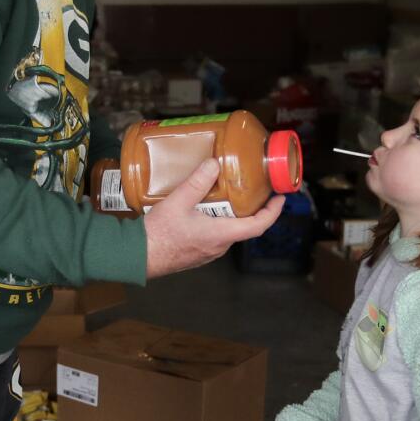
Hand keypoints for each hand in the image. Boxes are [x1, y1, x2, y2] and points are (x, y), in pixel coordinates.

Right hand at [143, 159, 285, 278]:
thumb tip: (214, 164)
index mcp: (221, 234)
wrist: (139, 256)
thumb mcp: (179, 202)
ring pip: (229, 231)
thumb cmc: (158, 234)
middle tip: (252, 189)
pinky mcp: (198, 252)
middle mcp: (219, 246)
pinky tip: (205, 209)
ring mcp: (209, 252)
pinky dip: (218, 221)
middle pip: (244, 226)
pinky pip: (215, 235)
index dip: (273, 212)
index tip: (280, 199)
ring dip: (233, 214)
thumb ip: (198, 182)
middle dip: (251, 208)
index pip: (258, 225)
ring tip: (228, 194)